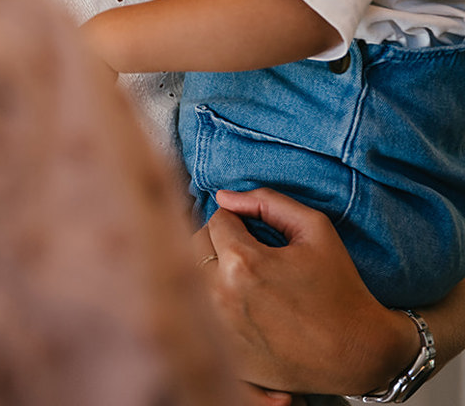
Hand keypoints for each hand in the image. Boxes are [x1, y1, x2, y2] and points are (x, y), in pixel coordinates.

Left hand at [201, 188, 416, 396]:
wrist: (360, 354)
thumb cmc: (340, 287)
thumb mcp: (314, 229)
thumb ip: (267, 201)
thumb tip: (224, 196)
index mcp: (242, 261)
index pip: (217, 219)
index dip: (238, 220)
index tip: (256, 233)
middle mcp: (222, 295)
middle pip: (195, 246)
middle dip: (218, 240)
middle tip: (246, 250)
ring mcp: (220, 329)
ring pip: (192, 280)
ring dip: (210, 270)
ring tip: (242, 276)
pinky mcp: (224, 355)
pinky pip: (202, 315)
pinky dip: (213, 305)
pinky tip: (242, 307)